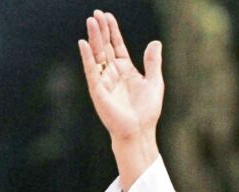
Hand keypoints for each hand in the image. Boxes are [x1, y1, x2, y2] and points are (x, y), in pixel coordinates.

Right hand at [78, 10, 162, 190]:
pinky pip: (91, 70)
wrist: (140, 131)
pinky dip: (87, 57)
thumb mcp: (154, 82)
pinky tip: (83, 43)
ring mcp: (104, 80)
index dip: (113, 31)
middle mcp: (112, 73)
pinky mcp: (98, 90)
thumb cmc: (147, 111)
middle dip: (101, 30)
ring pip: (97, 55)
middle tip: (96, 13)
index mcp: (125, 70)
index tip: (108, 16)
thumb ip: (153, 63)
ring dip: (93, 38)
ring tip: (90, 21)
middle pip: (105, 46)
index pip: (117, 46)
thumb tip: (155, 42)